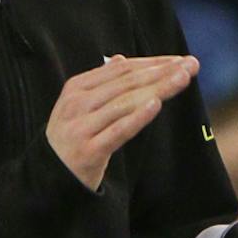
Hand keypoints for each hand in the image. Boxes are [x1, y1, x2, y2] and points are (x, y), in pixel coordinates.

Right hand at [45, 55, 197, 189]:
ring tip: (182, 79)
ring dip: (157, 89)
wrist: (48, 177)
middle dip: (161, 72)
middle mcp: (78, 104)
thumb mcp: (80, 107)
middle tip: (190, 65)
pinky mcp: (89, 151)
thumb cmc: (71, 138)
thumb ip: (101, 83)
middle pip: (126, 83)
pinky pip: (118, 131)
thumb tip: (121, 59)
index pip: (121, 70)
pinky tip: (156, 104)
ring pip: (126, 103)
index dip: (152, 63)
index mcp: (77, 88)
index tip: (180, 60)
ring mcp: (82, 127)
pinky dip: (137, 117)